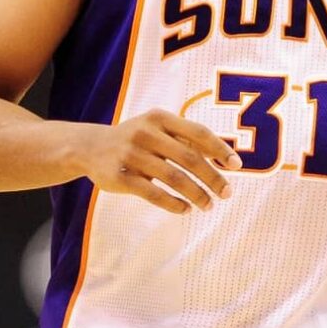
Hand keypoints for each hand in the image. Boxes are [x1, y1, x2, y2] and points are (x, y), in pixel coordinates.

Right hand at [82, 109, 240, 213]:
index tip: (237, 166)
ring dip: (196, 194)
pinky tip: (185, 209)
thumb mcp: (156, 127)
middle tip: (227, 193)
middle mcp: (146, 133)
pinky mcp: (122, 177)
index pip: (198, 132)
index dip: (220, 149)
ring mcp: (132, 155)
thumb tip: (223, 157)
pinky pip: (154, 194)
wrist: (89, 147)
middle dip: (212, 177)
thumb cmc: (135, 138)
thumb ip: (185, 138)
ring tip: (208, 205)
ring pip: (174, 179)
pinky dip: (174, 204)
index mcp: (160, 118)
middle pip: (189, 158)